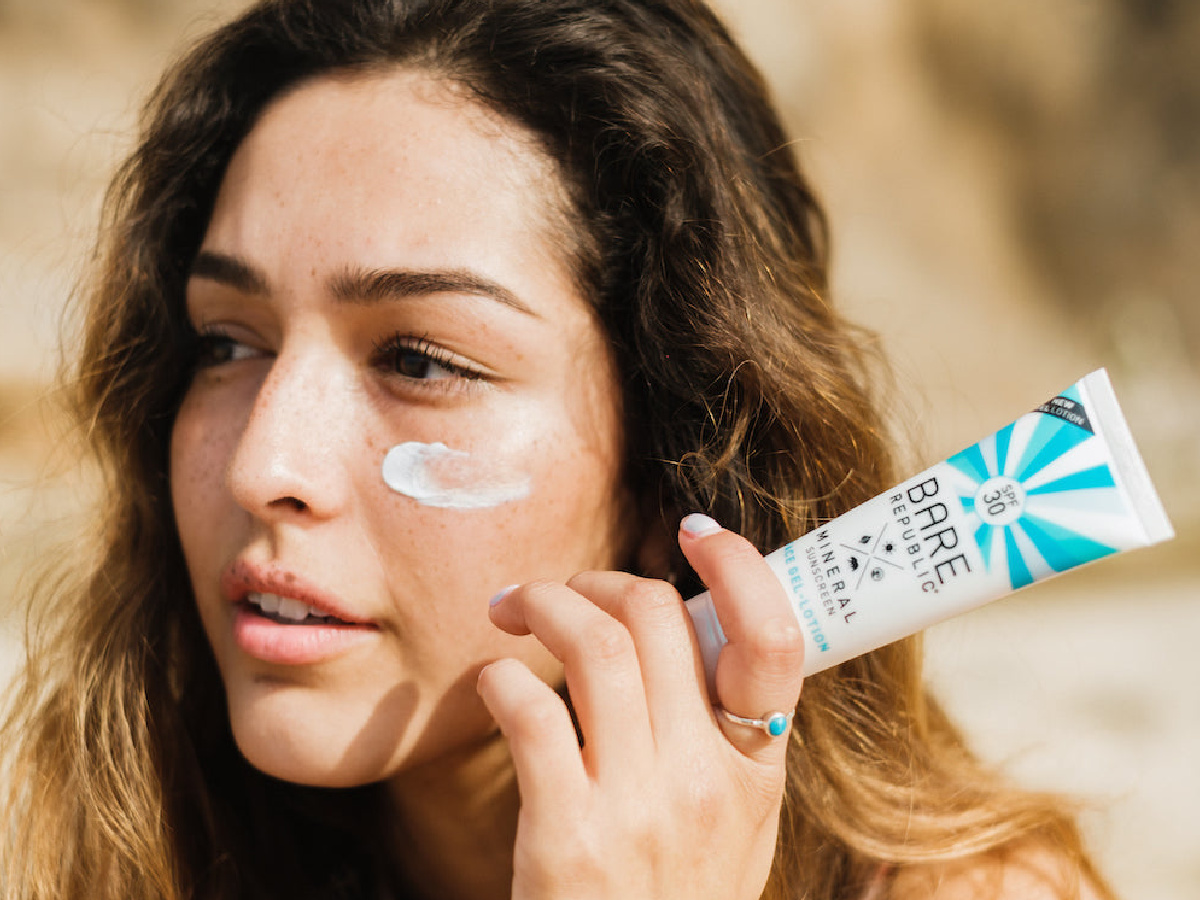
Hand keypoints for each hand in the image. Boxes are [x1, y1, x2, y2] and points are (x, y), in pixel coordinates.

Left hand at [477, 514, 804, 899]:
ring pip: (596, 646)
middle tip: (564, 592)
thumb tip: (684, 636)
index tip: (695, 532)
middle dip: (601, 580)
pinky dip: (501, 678)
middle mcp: (707, 781)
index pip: (775, 641)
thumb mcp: (732, 827)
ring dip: (545, 604)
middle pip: (661, 620)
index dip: (740, 567)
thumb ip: (722, 740)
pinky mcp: (569, 835)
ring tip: (513, 609)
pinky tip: (492, 682)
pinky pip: (531, 713)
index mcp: (757, 772)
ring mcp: (640, 807)